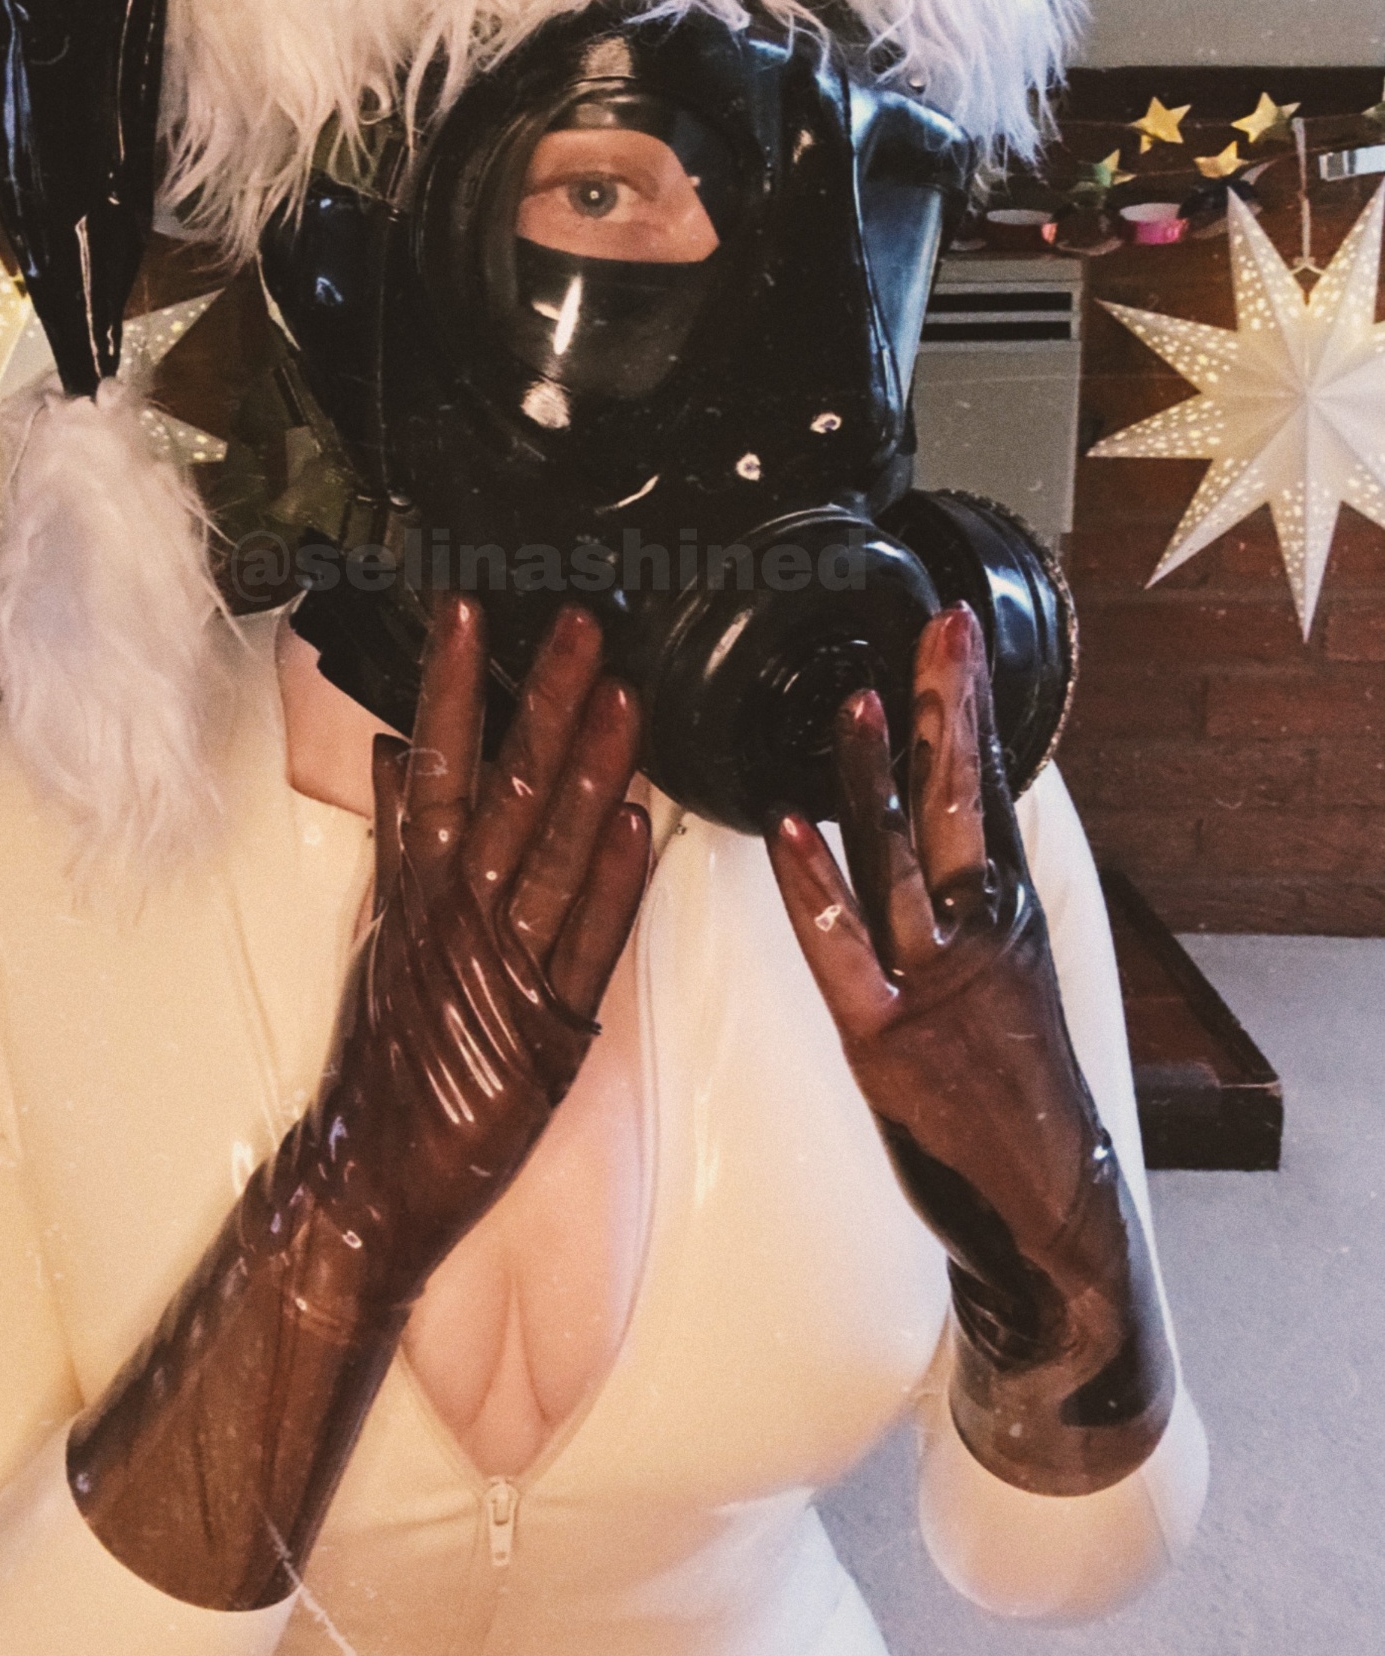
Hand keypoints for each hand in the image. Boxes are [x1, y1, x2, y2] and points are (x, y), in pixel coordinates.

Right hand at [292, 593, 651, 1318]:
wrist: (371, 1177)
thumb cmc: (383, 1053)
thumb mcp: (383, 932)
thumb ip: (397, 839)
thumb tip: (391, 752)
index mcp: (417, 886)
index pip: (435, 762)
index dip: (453, 685)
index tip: (467, 611)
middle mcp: (459, 914)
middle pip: (507, 790)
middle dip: (544, 702)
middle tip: (581, 625)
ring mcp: (505, 968)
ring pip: (555, 854)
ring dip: (594, 773)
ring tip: (626, 698)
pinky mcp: (551, 1028)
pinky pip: (589, 945)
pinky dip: (615, 886)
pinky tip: (645, 828)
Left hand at [766, 603, 1172, 1495]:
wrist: (1050, 1213)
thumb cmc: (1016, 1104)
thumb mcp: (1009, 991)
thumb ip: (968, 916)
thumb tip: (941, 850)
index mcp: (1009, 920)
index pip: (984, 791)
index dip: (969, 712)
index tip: (954, 639)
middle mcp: (984, 938)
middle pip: (959, 803)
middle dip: (945, 710)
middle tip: (933, 629)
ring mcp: (941, 988)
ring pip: (905, 863)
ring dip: (878, 778)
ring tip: (858, 700)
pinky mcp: (892, 1042)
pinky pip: (845, 953)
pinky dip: (816, 890)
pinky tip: (792, 831)